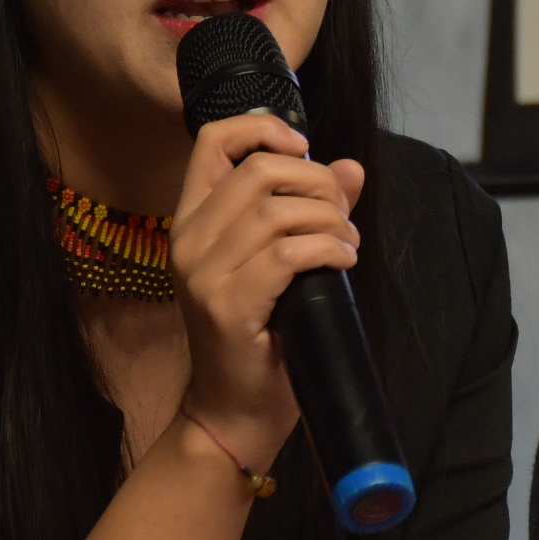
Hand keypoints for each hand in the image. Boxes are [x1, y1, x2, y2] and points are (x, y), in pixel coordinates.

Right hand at [168, 112, 364, 466]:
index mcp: (191, 221)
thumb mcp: (279, 263)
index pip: (211, 142)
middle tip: (340, 213)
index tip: (302, 147)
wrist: (234, 411)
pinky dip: (328, 249)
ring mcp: (203, 275)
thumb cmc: (259, 335)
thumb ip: (310, 211)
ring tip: (346, 243)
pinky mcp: (228, 307)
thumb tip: (351, 167)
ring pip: (277, 211)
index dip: (261, 128)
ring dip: (328, 220)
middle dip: (315, 181)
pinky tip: (343, 261)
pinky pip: (288, 254)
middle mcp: (187, 241)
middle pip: (258, 171)